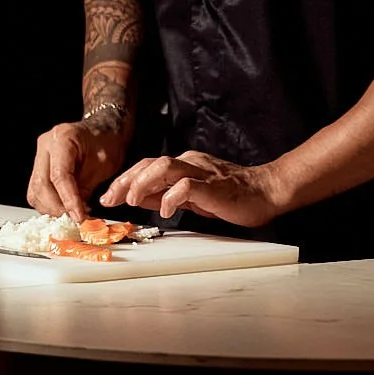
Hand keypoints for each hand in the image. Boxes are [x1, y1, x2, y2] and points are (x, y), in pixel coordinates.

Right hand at [28, 121, 130, 221]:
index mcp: (62, 138)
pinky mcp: (39, 166)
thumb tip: (76, 215)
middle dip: (57, 208)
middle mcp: (45, 145)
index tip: (79, 217)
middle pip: (41, 185)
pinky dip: (49, 204)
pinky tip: (64, 208)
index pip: (59, 176)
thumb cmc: (107, 142)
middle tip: (74, 219)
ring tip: (71, 214)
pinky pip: (37, 191)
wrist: (103, 130)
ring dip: (51, 208)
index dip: (68, 200)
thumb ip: (86, 189)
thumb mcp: (104, 165)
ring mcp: (39, 155)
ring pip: (35, 191)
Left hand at [100, 150, 286, 226]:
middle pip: (149, 163)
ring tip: (132, 200)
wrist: (266, 192)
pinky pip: (187, 186)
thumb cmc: (230, 196)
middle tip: (109, 199)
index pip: (146, 166)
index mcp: (183, 165)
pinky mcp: (213, 185)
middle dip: (126, 180)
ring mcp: (201, 172)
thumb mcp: (190, 196)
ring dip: (143, 182)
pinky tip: (165, 211)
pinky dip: (172, 197)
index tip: (107, 197)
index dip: (124, 180)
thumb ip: (165, 194)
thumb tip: (137, 198)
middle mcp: (189, 163)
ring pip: (164, 166)